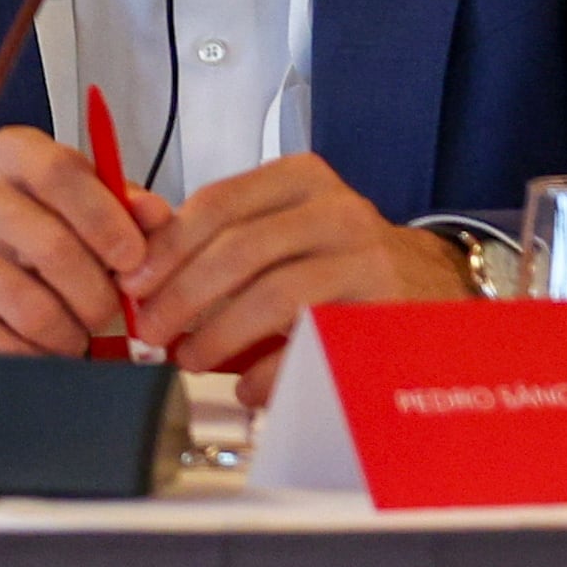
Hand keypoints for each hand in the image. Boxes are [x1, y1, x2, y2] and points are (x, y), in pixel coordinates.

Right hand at [0, 125, 151, 352]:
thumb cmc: (24, 224)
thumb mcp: (73, 198)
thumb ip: (119, 204)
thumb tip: (154, 216)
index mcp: (14, 155)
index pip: (62, 175)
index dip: (106, 220)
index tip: (133, 257)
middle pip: (53, 248)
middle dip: (98, 293)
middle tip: (110, 309)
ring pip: (32, 307)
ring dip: (70, 331)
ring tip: (76, 329)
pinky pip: (2, 343)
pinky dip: (36, 354)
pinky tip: (43, 345)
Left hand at [119, 153, 465, 401]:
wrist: (433, 281)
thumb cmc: (336, 256)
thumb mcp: (280, 227)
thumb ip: (216, 234)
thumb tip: (138, 252)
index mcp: (300, 180)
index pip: (218, 204)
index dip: (167, 248)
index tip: (133, 283)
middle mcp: (337, 211)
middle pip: (241, 250)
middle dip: (184, 296)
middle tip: (152, 330)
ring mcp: (366, 260)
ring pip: (276, 295)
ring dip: (220, 334)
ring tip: (190, 358)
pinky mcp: (384, 312)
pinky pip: (314, 343)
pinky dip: (271, 369)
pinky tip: (246, 387)